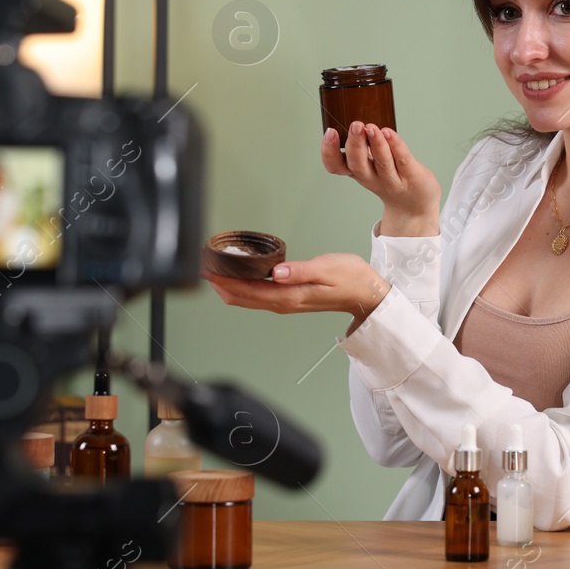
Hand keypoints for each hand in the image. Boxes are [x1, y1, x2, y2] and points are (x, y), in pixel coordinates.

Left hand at [203, 253, 391, 324]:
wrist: (366, 294)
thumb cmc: (352, 279)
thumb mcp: (328, 269)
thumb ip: (301, 271)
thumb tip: (276, 273)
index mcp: (290, 296)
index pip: (248, 291)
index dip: (225, 280)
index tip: (208, 267)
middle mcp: (283, 303)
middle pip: (241, 298)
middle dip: (220, 283)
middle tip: (202, 265)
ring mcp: (285, 303)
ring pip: (247, 300)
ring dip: (228, 286)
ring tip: (213, 270)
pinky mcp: (289, 299)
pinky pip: (257, 297)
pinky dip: (242, 288)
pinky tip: (237, 277)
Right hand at [322, 122, 439, 227]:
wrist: (415, 206)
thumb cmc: (391, 179)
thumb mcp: (370, 164)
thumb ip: (363, 144)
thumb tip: (355, 109)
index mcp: (358, 172)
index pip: (336, 166)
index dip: (329, 152)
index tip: (330, 132)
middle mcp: (372, 178)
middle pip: (358, 165)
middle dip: (355, 145)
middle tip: (355, 125)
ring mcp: (392, 178)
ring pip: (382, 162)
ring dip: (375, 144)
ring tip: (371, 128)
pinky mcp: (411, 175)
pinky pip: (402, 160)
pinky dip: (395, 145)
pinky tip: (390, 133)